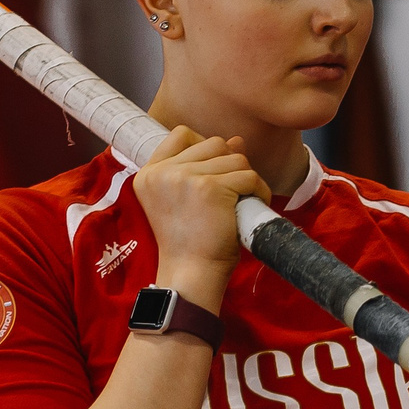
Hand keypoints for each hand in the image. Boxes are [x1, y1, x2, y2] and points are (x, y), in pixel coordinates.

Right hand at [132, 127, 270, 290]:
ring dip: (245, 178)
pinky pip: (249, 176)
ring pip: (234, 158)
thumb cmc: (189, 242)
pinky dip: (258, 190)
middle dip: (229, 164)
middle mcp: (163, 172)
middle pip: (213, 143)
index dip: (204, 147)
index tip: (212, 172)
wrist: (191, 273)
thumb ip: (203, 166)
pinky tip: (252, 205)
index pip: (181, 134)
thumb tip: (237, 141)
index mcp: (149, 174)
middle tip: (230, 192)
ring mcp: (186, 178)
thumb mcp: (184, 199)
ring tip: (241, 201)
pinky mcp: (211, 188)